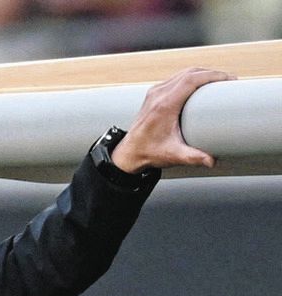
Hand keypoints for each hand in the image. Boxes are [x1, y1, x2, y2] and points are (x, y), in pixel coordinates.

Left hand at [112, 67, 235, 172]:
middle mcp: (158, 95)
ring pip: (182, 74)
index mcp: (164, 105)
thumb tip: (212, 161)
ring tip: (218, 81)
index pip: (191, 79)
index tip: (228, 78)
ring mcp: (154, 93)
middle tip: (228, 80)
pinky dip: (190, 78)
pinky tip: (200, 84)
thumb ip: (193, 157)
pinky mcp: (153, 95)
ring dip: (201, 73)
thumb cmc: (148, 153)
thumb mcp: (173, 155)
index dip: (212, 75)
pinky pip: (175, 79)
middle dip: (211, 73)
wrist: (128, 153)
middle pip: (189, 72)